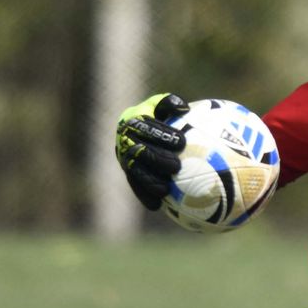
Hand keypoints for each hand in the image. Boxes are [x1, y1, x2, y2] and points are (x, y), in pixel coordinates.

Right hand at [115, 93, 188, 209]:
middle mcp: (124, 138)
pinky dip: (144, 195)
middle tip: (177, 167)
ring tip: (166, 190)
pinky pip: (134, 184)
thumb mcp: (162, 106)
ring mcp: (123, 156)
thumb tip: (183, 107)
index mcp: (133, 118)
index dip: (164, 133)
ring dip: (149, 181)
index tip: (183, 142)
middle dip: (158, 159)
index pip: (147, 125)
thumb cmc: (161, 115)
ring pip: (135, 171)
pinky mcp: (126, 171)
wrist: (141, 131)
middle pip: (140, 150)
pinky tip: (158, 205)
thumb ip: (170, 103)